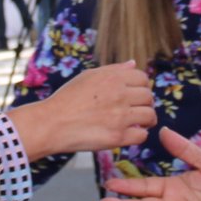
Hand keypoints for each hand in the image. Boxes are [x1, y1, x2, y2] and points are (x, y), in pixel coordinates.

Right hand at [8, 61, 155, 160]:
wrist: (50, 124)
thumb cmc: (67, 99)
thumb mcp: (88, 76)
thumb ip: (113, 69)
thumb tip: (133, 63)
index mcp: (113, 78)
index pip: (143, 78)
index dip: (141, 86)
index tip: (135, 94)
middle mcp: (119, 95)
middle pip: (148, 97)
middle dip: (145, 103)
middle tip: (136, 110)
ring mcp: (120, 117)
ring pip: (150, 116)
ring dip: (147, 120)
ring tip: (138, 122)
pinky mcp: (117, 137)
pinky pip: (142, 136)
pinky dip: (139, 135)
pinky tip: (130, 134)